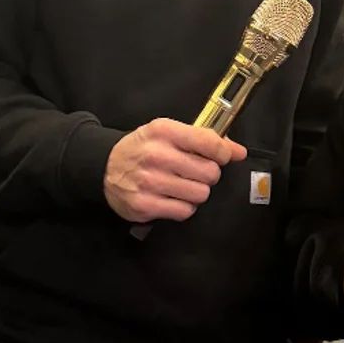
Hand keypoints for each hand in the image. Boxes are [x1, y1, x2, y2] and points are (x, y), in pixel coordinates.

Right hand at [105, 120, 244, 223]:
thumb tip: (239, 152)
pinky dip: (183, 207)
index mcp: (164, 131)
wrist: (105, 168)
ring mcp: (149, 181)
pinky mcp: (144, 204)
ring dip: (196, 192)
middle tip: (195, 173)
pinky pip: (184, 211)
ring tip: (182, 186)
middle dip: (208, 174)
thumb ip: (205, 139)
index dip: (223, 153)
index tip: (220, 157)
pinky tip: (172, 198)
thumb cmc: (143, 149)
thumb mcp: (169, 134)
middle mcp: (156, 155)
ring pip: (200, 194)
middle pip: (210, 172)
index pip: (209, 142)